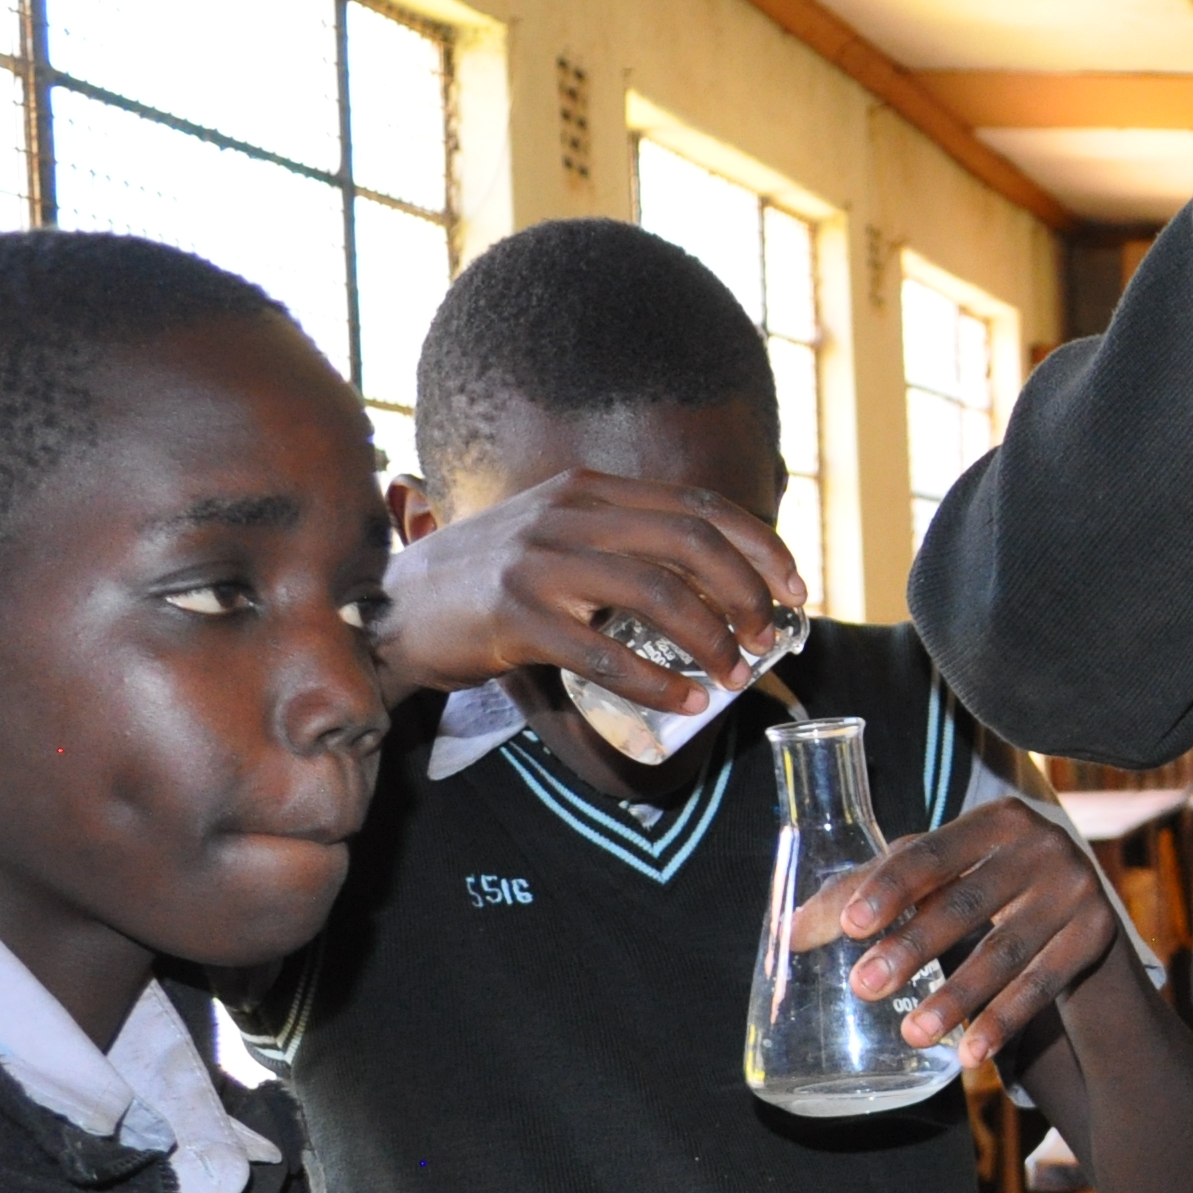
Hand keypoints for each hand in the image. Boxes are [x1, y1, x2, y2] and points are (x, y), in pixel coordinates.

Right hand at [374, 467, 802, 711]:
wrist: (395, 606)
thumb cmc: (492, 581)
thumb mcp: (560, 538)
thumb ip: (625, 545)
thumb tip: (718, 587)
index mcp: (590, 490)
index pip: (699, 507)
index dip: (760, 547)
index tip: (796, 588)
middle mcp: (569, 514)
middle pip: (691, 544)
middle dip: (747, 594)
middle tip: (769, 638)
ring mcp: (540, 562)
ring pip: (658, 595)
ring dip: (711, 640)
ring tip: (733, 676)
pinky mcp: (515, 616)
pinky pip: (605, 653)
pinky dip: (656, 682)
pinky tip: (684, 702)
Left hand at [832, 796, 1125, 1069]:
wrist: (1081, 909)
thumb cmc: (988, 888)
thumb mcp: (940, 876)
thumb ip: (872, 893)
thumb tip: (793, 933)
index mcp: (995, 820)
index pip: (930, 852)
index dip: (888, 888)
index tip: (849, 928)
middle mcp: (1043, 845)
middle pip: (965, 903)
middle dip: (911, 948)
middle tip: (863, 987)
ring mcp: (1076, 890)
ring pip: (1005, 951)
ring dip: (956, 996)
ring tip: (912, 1032)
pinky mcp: (1095, 936)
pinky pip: (1042, 985)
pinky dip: (1003, 1021)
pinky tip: (971, 1054)